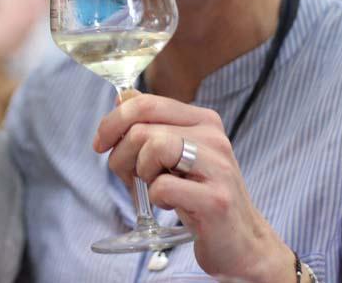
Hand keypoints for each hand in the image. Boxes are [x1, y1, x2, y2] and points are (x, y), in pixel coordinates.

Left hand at [93, 91, 294, 281]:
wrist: (240, 242)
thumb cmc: (200, 196)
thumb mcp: (175, 154)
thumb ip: (151, 125)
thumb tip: (121, 99)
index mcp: (203, 120)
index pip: (146, 102)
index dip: (113, 122)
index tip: (101, 144)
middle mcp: (214, 137)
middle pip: (142, 128)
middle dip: (121, 155)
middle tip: (129, 176)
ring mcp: (217, 168)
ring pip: (154, 148)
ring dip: (141, 173)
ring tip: (154, 187)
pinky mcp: (215, 200)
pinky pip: (163, 187)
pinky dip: (155, 198)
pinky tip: (169, 204)